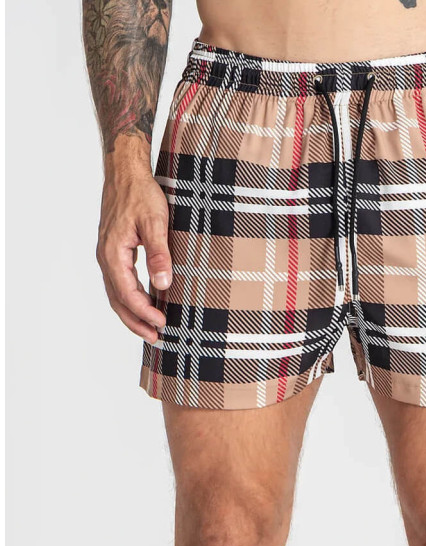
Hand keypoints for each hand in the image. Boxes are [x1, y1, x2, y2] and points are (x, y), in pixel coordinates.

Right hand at [96, 165, 171, 342]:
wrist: (125, 171)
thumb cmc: (141, 192)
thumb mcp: (156, 222)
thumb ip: (159, 254)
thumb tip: (163, 285)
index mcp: (113, 253)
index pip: (128, 293)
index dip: (145, 312)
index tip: (162, 323)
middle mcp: (106, 257)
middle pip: (118, 300)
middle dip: (136, 322)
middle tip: (156, 338)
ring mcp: (108, 255)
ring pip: (117, 293)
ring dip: (132, 313)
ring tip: (151, 329)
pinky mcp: (114, 252)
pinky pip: (119, 282)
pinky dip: (131, 298)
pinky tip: (146, 303)